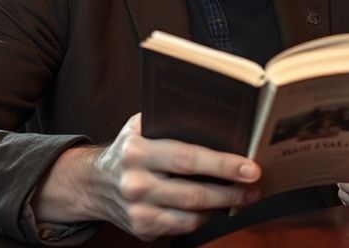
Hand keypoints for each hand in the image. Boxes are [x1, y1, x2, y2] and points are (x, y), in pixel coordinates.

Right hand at [31, 113, 260, 240]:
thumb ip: (169, 121)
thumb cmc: (128, 148)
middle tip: (256, 185)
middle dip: (231, 190)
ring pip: (192, 215)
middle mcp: (136, 183)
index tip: (250, 167)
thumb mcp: (139, 126)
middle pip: (194, 192)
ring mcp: (138, 210)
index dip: (223, 164)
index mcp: (137, 151)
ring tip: (244, 196)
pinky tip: (216, 207)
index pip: (188, 158)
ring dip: (223, 206)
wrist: (93, 183)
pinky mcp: (142, 229)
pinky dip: (203, 217)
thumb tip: (216, 119)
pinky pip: (182, 227)